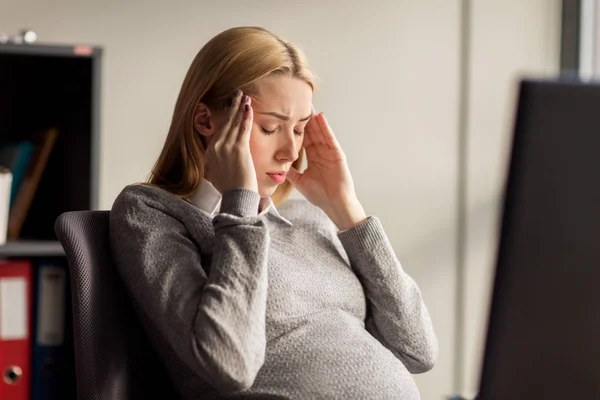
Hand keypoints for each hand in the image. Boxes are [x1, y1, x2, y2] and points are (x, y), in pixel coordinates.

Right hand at [205, 90, 257, 193]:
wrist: (237, 198)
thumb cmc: (231, 190)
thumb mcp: (218, 174)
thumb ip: (218, 163)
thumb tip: (220, 161)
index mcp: (210, 152)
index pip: (219, 130)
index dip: (225, 117)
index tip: (230, 107)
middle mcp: (216, 147)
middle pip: (225, 122)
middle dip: (232, 106)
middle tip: (237, 93)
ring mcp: (226, 147)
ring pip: (234, 123)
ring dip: (240, 107)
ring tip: (244, 96)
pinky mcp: (239, 149)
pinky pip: (243, 129)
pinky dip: (246, 117)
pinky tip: (249, 107)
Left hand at [286, 108, 366, 229]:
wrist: (334, 205)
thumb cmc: (320, 196)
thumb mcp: (300, 182)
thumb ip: (291, 173)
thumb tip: (277, 168)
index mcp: (313, 158)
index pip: (304, 139)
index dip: (297, 128)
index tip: (288, 117)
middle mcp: (322, 153)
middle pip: (312, 132)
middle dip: (305, 119)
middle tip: (297, 103)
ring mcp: (330, 152)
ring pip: (320, 132)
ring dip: (314, 119)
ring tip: (307, 104)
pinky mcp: (337, 154)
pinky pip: (330, 138)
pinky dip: (325, 128)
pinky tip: (320, 117)